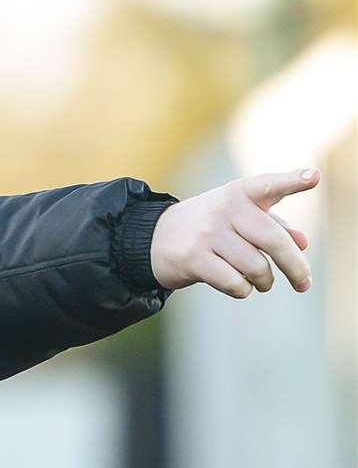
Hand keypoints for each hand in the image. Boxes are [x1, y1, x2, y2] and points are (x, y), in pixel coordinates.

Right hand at [150, 169, 317, 297]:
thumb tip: (303, 243)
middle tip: (304, 284)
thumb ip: (274, 226)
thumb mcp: (240, 218)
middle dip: (295, 267)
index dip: (292, 181)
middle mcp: (223, 209)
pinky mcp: (192, 258)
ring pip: (255, 267)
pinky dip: (243, 290)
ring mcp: (206, 234)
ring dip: (265, 282)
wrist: (154, 238)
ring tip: (263, 282)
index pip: (268, 185)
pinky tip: (240, 286)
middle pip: (273, 240)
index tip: (313, 177)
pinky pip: (234, 283)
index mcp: (238, 193)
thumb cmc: (210, 227)